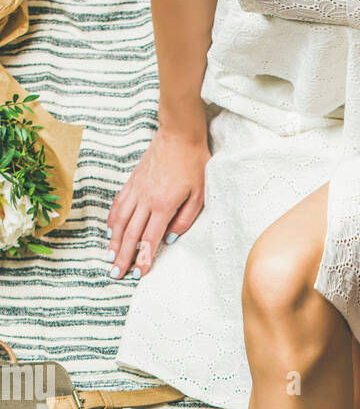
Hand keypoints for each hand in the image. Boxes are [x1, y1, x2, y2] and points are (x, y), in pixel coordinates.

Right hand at [106, 127, 210, 279]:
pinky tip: (110, 231)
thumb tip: (170, 240)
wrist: (179, 134)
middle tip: (115, 274)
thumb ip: (184, 220)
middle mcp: (145, 199)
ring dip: (113, 241)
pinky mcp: (132, 181)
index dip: (142, 258)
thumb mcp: (199, 195)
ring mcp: (136, 189)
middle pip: (130, 234)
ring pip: (119, 220)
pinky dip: (112, 220)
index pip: (149, 238)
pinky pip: (118, 204)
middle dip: (122, 257)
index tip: (137, 274)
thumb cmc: (194, 163)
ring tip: (109, 257)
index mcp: (163, 205)